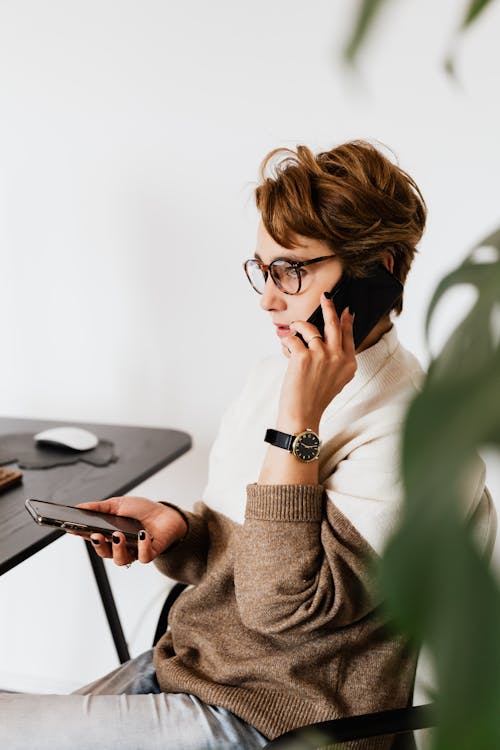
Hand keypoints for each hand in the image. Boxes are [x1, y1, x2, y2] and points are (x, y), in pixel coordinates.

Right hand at [71, 496, 187, 566]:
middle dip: (99, 546)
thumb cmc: (142, 511)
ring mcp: (134, 551)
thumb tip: (79, 506)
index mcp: (110, 535)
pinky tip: (142, 535)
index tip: (73, 529)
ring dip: (118, 548)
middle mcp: (121, 546)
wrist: (167, 514)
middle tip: (97, 535)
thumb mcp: (118, 504)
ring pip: (121, 559)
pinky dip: (142, 546)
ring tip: (118, 535)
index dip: (83, 535)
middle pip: (105, 553)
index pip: (94, 537)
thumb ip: (99, 507)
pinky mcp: (149, 553)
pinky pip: (143, 556)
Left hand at [278, 294, 355, 429]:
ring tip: (292, 329)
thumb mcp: (336, 379)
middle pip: (334, 324)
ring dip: (298, 326)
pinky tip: (284, 346)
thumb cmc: (316, 397)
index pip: (348, 335)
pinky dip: (286, 341)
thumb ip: (338, 359)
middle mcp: (338, 357)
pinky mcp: (303, 357)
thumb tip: (331, 337)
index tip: (345, 309)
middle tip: (325, 297)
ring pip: (309, 329)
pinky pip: (292, 339)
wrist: (303, 414)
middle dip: (329, 307)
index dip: (346, 320)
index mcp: (349, 363)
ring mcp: (321, 355)